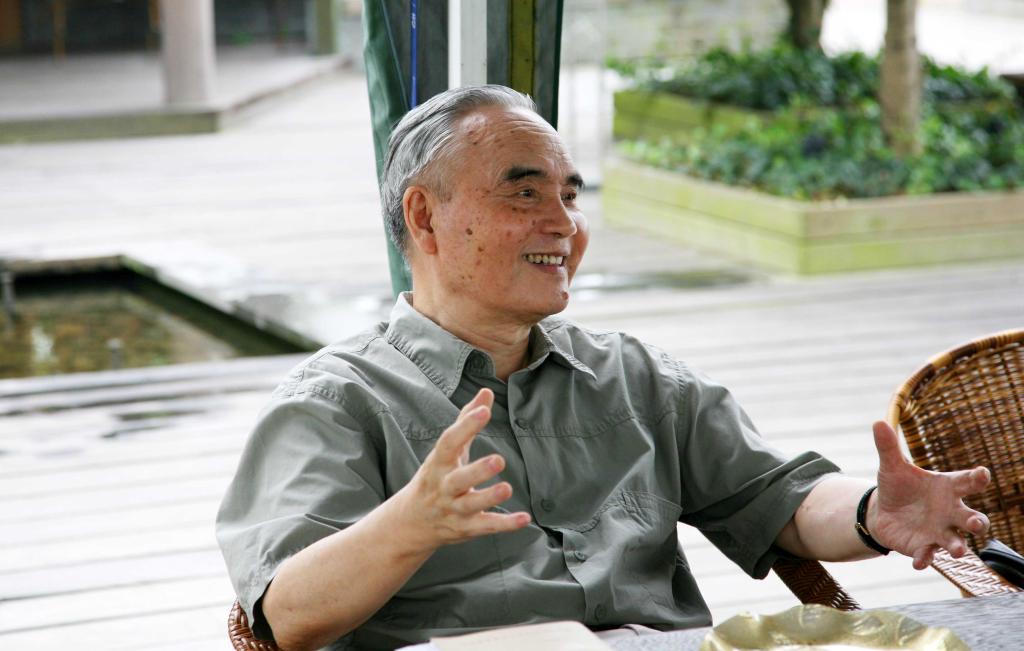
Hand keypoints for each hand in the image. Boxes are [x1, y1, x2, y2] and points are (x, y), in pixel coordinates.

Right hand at [395, 388, 530, 552]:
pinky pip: (485, 526)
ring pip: (470, 505)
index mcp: (438, 463)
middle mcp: (444, 487)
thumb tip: (486, 392)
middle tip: (498, 460)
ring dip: (489, 498)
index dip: (465, 426)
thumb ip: (467, 421)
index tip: (483, 411)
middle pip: (458, 480)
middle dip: (477, 471)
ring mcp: (453, 509)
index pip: (449, 442)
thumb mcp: (446, 450)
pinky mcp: (465, 528)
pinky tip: (524, 519)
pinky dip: (505, 524)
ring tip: (507, 488)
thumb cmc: (436, 476)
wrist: (410, 522)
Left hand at [869, 421, 990, 568]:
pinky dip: (925, 559)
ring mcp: (940, 531)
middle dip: (978, 522)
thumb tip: (878, 422)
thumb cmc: (898, 486)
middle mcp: (951, 511)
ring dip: (957, 546)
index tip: (982, 473)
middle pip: (973, 518)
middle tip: (978, 523)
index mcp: (947, 487)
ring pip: (957, 541)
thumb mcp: (891, 466)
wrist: (884, 512)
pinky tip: (918, 562)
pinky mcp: (925, 546)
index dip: (977, 478)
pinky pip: (928, 555)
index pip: (967, 482)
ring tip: (956, 551)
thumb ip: (888, 447)